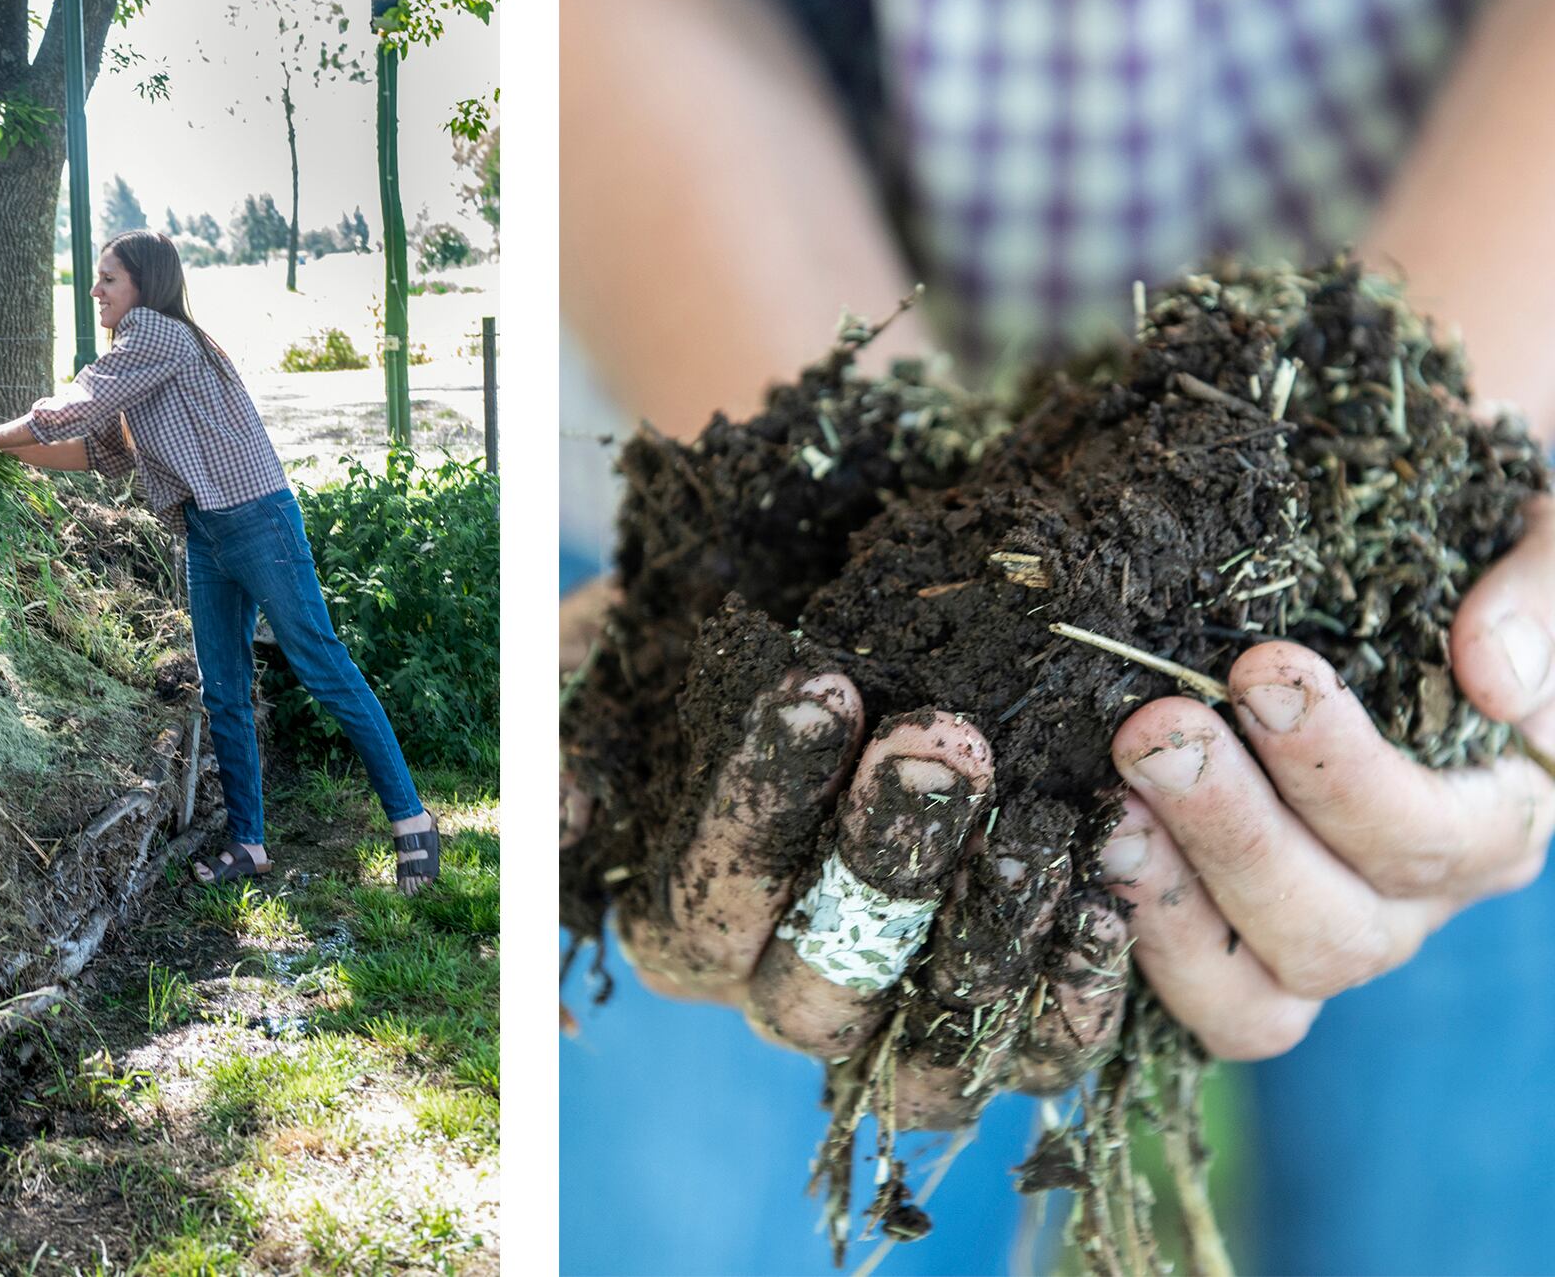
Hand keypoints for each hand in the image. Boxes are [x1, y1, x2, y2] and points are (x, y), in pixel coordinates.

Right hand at [563, 591, 1128, 1125]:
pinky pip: (1041, 1055)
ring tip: (1037, 821)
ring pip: (932, 1043)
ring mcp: (897, 1028)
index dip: (759, 806)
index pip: (706, 903)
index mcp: (686, 928)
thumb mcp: (625, 662)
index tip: (819, 689)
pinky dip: (1079, 993)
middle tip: (942, 740)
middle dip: (884, 862)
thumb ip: (582, 731)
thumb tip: (566, 812)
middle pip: (821, 982)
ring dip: (988, 935)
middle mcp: (783, 997)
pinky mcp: (1009, 1034)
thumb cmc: (723, 643)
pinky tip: (1106, 895)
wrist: (838, 616)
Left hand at [1105, 495, 1554, 1060]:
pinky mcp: (1225, 952)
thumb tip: (1495, 679)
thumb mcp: (1535, 538)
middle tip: (1155, 732)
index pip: (1434, 839)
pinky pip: (1196, 998)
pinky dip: (1135, 947)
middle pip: (1334, 929)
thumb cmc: (1455, 561)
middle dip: (1235, 831)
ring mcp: (1310, 936)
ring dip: (1173, 901)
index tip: (1263, 668)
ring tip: (1109, 806)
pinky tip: (1079, 853)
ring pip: (1257, 991)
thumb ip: (1541, 594)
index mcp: (1491, 818)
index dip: (1343, 769)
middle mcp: (1406, 903)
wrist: (1362, 581)